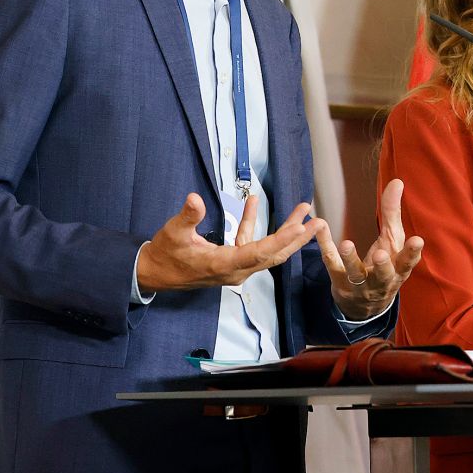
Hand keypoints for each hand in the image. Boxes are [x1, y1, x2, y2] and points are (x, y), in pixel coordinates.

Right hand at [136, 193, 319, 293]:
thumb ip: (187, 217)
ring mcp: (235, 266)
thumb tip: (195, 198)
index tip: (301, 227)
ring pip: (267, 250)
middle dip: (297, 238)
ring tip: (303, 212)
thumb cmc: (165, 255)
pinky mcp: (230, 260)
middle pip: (274, 254)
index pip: (259, 253)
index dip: (281, 240)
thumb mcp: (173, 233)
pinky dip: (252, 224)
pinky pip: (249, 243)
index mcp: (224, 264)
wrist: (154, 273)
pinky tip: (253, 202)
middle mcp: (235, 269)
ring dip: (285, 231)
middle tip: (318, 222)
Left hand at [322, 178, 424, 320]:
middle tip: (380, 255)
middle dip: (383, 266)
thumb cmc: (384, 265)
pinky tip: (319, 230)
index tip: (417, 240)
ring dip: (351, 259)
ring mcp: (360, 285)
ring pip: (356, 274)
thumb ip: (392, 213)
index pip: (408, 263)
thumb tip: (397, 181)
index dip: (412, 253)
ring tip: (346, 244)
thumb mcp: (392, 242)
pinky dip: (325, 247)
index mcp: (399, 270)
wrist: (365, 306)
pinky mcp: (340, 283)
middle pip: (384, 275)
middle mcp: (381, 280)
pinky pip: (332, 264)